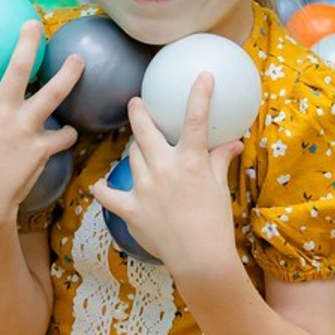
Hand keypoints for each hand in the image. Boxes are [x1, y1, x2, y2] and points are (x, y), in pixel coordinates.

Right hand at [0, 20, 83, 233]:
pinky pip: (62, 136)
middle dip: (28, 41)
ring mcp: (25, 127)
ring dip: (69, 74)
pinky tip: (71, 132)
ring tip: (78, 60)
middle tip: (35, 25)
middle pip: (19, 67)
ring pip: (54, 93)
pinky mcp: (42, 148)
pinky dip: (67, 134)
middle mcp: (2, 110)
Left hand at [91, 72, 242, 279]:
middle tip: (135, 103)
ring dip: (133, 150)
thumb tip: (233, 142)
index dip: (199, 94)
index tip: (202, 75)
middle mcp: (164, 168)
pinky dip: (103, 188)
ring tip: (135, 147)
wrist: (200, 259)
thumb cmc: (215, 223)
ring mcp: (144, 188)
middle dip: (138, 112)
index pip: (195, 119)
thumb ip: (219, 160)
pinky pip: (107, 194)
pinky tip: (101, 184)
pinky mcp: (130, 209)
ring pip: (131, 156)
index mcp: (190, 161)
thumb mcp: (219, 187)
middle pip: (144, 131)